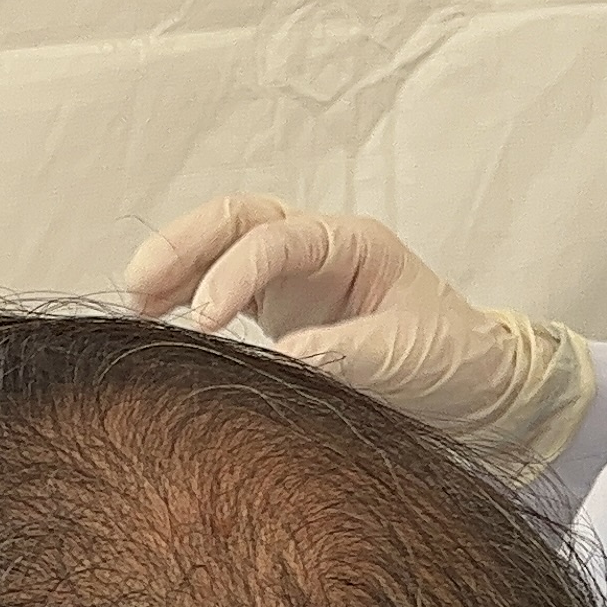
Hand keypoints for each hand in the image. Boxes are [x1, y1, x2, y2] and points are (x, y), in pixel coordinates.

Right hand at [121, 194, 594, 481]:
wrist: (472, 387)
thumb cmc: (450, 361)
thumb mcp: (406, 357)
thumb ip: (347, 354)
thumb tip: (282, 360)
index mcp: (351, 243)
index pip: (274, 238)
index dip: (233, 273)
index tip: (205, 322)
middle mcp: (315, 248)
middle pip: (234, 219)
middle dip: (182, 244)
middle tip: (138, 285)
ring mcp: (293, 275)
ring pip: (218, 245)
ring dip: (173, 265)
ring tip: (134, 304)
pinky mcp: (276, 308)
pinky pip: (219, 284)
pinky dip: (183, 294)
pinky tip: (154, 320)